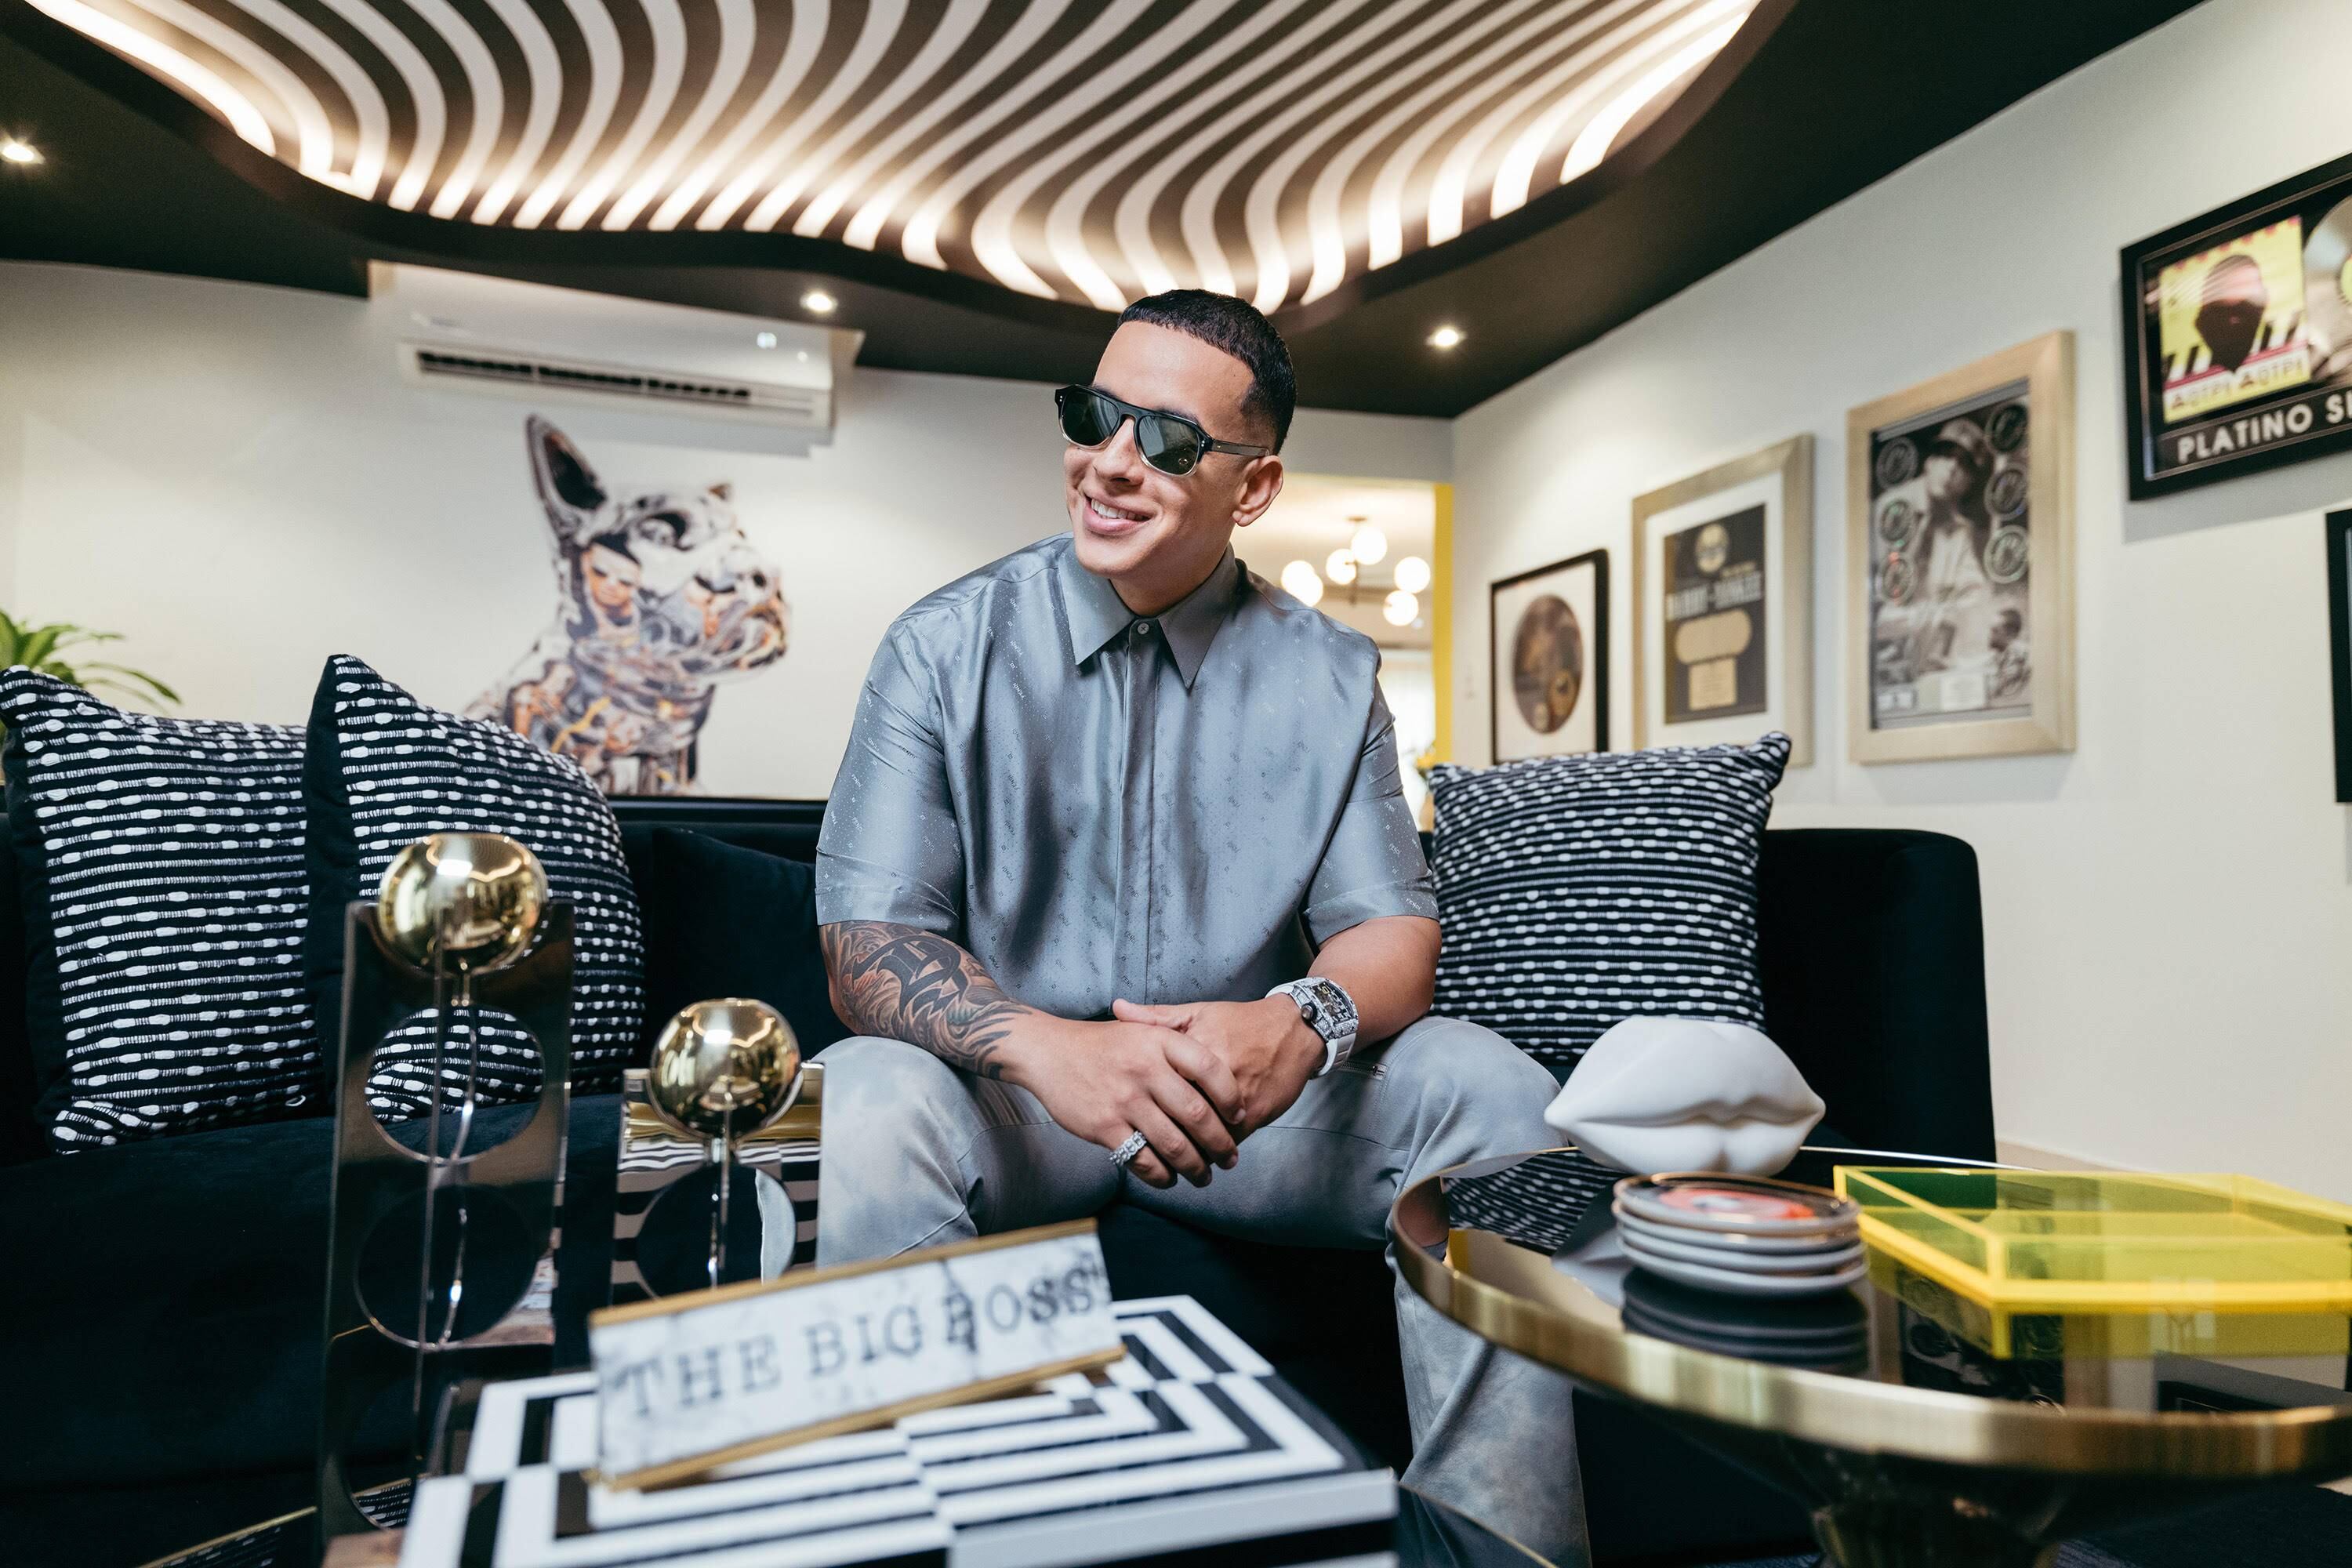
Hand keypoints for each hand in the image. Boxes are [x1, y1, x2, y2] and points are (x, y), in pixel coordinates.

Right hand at [996, 1015, 1242, 1189]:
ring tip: (1204, 1176)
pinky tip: (1169, 1178)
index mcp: (1159, 1042)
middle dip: (1221, 1143)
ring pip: (1173, 1144)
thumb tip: (1219, 1071)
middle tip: (1230, 1158)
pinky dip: (1161, 1175)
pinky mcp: (1104, 1126)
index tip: (1240, 1116)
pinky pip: (1142, 1160)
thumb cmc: (1101, 1045)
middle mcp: (1144, 1069)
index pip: (1210, 1070)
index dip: (1231, 1097)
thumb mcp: (1140, 1029)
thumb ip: (1177, 1042)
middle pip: (1197, 1114)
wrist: (1049, 1052)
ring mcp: (1124, 1100)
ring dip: (1195, 1167)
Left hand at [1109, 997, 1322, 1138]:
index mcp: (1193, 1049)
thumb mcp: (1199, 1012)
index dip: (1141, 1104)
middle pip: (1178, 1116)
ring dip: (1189, 1150)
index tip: (1127, 1114)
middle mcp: (1214, 1076)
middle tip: (1146, 1146)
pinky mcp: (1255, 1115)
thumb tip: (1116, 1008)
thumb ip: (1156, 1016)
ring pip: (1203, 1136)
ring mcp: (1236, 1099)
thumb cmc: (1241, 1021)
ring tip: (1173, 1159)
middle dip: (1162, 1135)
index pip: (1159, 1084)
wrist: (1295, 1030)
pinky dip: (1214, 1151)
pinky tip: (1203, 1155)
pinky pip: (1229, 1141)